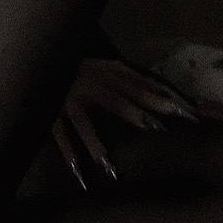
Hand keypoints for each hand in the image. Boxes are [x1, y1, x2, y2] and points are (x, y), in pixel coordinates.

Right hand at [51, 57, 200, 189]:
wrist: (40, 55)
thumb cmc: (75, 66)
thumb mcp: (103, 66)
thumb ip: (127, 78)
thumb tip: (160, 90)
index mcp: (102, 72)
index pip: (135, 86)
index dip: (157, 98)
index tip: (182, 110)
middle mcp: (87, 84)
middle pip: (115, 102)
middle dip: (135, 114)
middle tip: (158, 128)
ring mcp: (68, 100)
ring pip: (83, 123)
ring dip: (94, 142)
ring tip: (107, 164)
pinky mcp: (50, 112)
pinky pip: (58, 133)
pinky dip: (66, 150)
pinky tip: (76, 167)